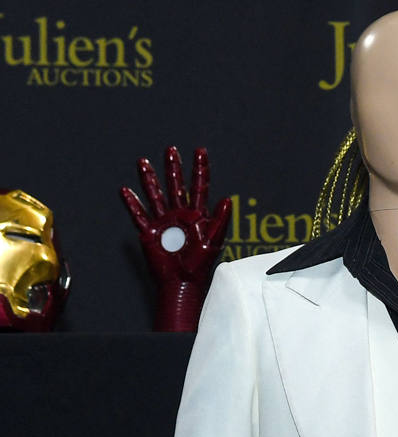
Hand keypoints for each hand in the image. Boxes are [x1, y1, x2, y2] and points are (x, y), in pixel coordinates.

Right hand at [120, 146, 231, 330]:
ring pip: (155, 195)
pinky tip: (126, 190)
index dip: (199, 169)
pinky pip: (139, 215)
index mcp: (197, 215)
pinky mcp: (149, 232)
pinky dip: (132, 203)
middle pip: (176, 186)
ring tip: (143, 162)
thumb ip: (221, 221)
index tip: (199, 152)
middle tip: (171, 150)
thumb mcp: (214, 242)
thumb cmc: (199, 265)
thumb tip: (228, 200)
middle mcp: (179, 215)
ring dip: (149, 179)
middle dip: (174, 168)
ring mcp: (163, 222)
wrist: (181, 282)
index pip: (199, 187)